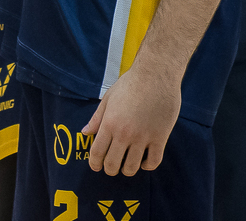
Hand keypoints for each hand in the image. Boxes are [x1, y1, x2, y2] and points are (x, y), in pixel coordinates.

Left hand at [82, 61, 181, 175]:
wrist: (155, 76)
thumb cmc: (130, 84)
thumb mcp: (108, 98)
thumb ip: (97, 118)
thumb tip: (85, 132)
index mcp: (109, 124)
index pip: (97, 152)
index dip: (95, 164)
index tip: (96, 166)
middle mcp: (124, 134)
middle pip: (113, 164)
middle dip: (110, 169)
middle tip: (111, 167)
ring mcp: (143, 138)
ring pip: (133, 167)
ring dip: (128, 170)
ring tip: (127, 165)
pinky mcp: (160, 138)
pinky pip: (154, 161)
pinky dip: (147, 166)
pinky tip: (144, 161)